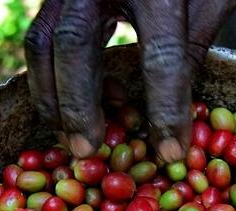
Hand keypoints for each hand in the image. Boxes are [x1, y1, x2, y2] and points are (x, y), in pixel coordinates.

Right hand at [24, 0, 235, 159]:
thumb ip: (193, 46)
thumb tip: (178, 110)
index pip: (161, 55)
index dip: (167, 109)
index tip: (172, 153)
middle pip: (75, 47)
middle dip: (80, 106)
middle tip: (87, 152)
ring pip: (43, 40)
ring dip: (51, 95)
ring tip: (70, 136)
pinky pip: (43, 33)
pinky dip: (51, 75)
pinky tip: (72, 101)